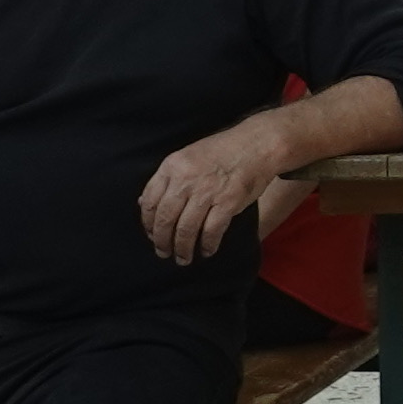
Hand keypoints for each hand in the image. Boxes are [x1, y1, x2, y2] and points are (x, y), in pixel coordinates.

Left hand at [139, 122, 282, 263]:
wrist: (258, 145)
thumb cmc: (222, 151)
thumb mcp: (187, 157)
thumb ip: (167, 180)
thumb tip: (144, 203)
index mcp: (172, 166)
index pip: (150, 201)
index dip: (148, 224)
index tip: (151, 235)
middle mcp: (186, 179)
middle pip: (165, 219)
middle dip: (162, 241)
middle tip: (164, 253)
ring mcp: (207, 191)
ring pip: (186, 229)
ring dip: (183, 248)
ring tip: (183, 258)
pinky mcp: (228, 201)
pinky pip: (212, 230)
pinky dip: (208, 244)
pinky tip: (207, 251)